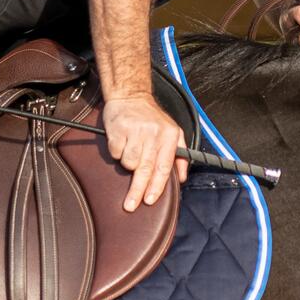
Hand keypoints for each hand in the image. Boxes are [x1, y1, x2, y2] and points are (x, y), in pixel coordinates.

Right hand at [101, 94, 188, 211]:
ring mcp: (135, 131)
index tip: (150, 200)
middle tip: (131, 205)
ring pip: (129, 163)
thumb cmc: (152, 117)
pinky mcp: (118, 129)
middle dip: (138, 190)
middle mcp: (153, 134)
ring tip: (131, 151)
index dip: (157, 186)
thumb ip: (180, 156)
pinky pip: (116, 153)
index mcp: (169, 136)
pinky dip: (117, 152)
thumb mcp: (173, 132)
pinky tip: (122, 142)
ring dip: (128, 163)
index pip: (163, 167)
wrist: (131, 95)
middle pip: (145, 169)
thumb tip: (182, 178)